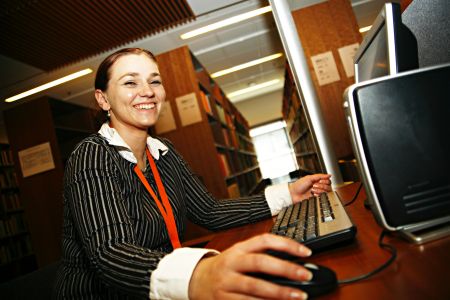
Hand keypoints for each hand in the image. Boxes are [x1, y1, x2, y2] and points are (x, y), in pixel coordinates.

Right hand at [188, 234, 311, 299]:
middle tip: (305, 275)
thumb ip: (260, 255)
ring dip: (279, 293)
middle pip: (260, 263)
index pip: (264, 240)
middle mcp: (231, 263)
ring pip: (254, 287)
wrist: (195, 280)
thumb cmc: (224, 267)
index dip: (286, 244)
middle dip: (285, 269)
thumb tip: (292, 261)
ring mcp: (226, 283)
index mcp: (238, 249)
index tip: (305, 252)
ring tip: (298, 296)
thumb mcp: (239, 255)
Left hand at [289, 174, 331, 203]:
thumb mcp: (309, 178)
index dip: (325, 180)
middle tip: (314, 185)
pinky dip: (318, 194)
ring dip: (319, 190)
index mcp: (317, 180)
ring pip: (326, 191)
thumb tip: (329, 175)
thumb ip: (320, 176)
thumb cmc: (299, 185)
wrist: (294, 194)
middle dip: (322, 185)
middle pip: (328, 186)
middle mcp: (318, 185)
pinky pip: (322, 196)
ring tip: (313, 190)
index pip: (327, 180)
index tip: (320, 181)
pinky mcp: (316, 198)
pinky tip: (313, 194)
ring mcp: (317, 192)